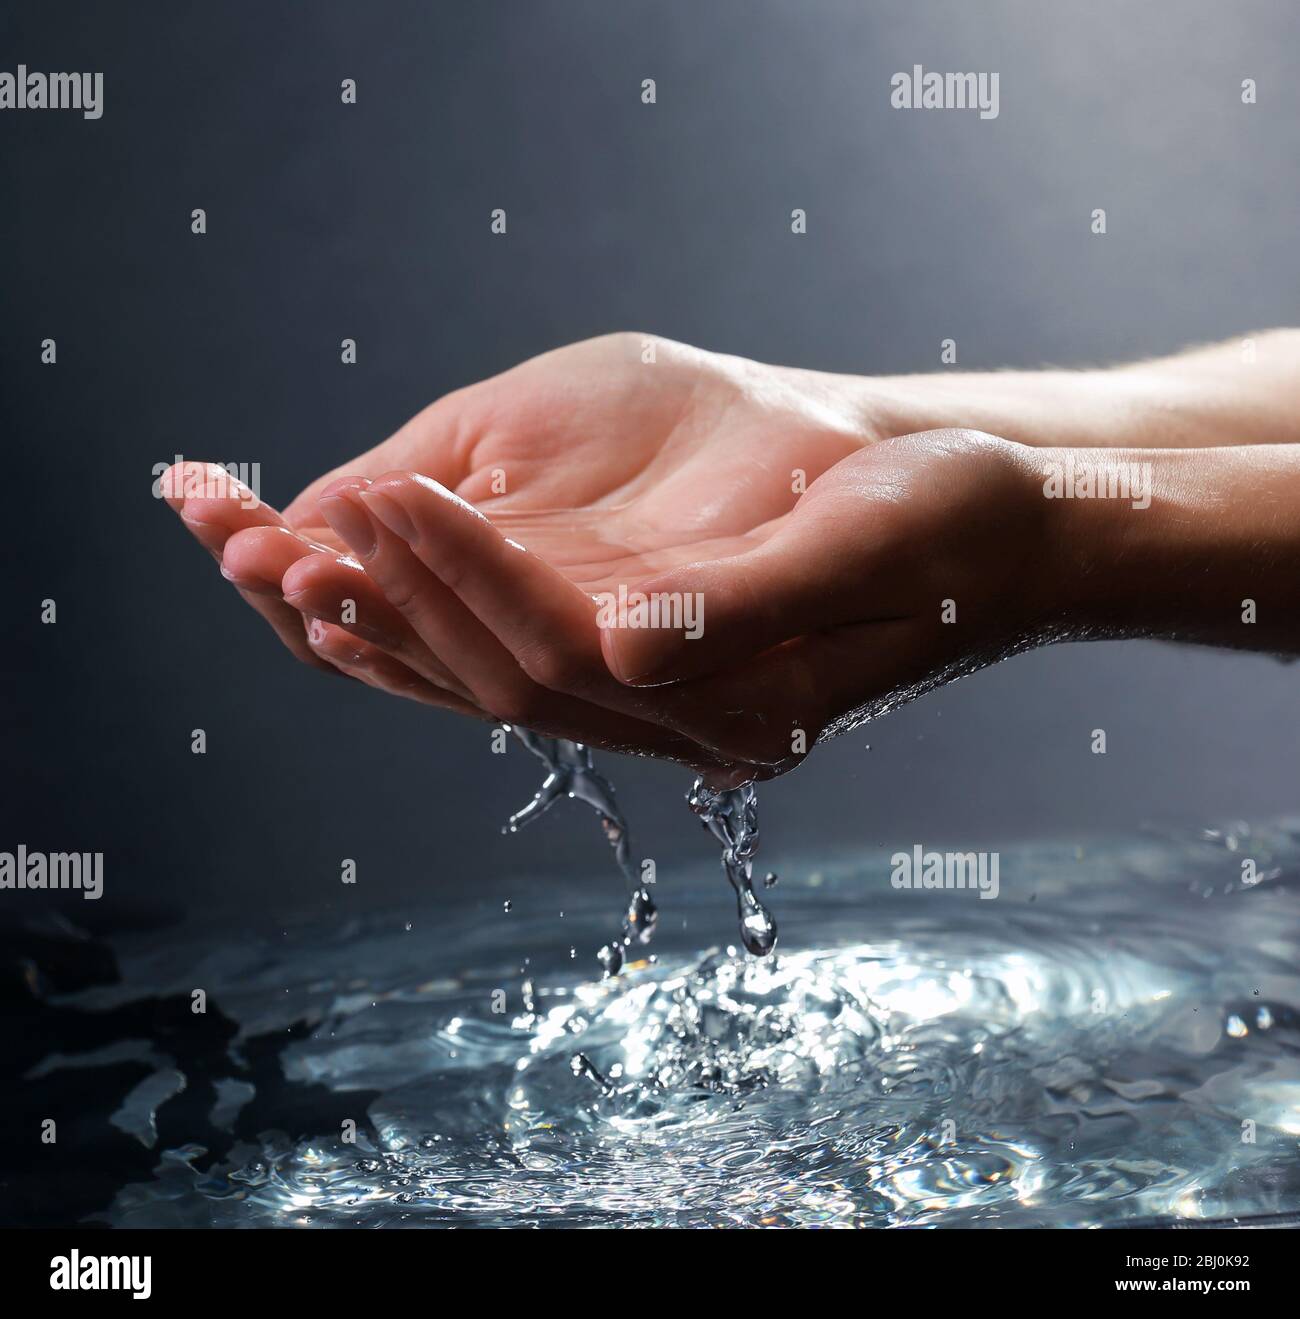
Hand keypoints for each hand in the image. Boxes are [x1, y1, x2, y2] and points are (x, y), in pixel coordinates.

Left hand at [162, 333, 891, 777]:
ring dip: (404, 611)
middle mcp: (692, 722)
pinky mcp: (665, 660)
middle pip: (511, 676)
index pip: (565, 653)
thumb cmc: (955, 526)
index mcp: (742, 706)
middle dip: (406, 598)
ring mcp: (674, 698)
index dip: (469, 579)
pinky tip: (387, 566)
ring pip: (505, 670)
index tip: (389, 496)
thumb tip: (621, 647)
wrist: (1005, 536)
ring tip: (307, 547)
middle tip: (309, 523)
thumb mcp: (869, 543)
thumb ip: (749, 602)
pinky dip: (451, 608)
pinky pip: (532, 645)